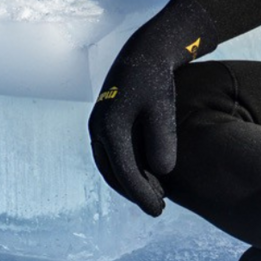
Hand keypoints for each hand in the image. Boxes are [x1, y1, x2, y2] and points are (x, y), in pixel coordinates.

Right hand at [87, 0, 217, 216]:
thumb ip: (162, 138)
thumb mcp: (162, 107)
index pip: (125, 172)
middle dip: (135, 192)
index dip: (142, 194)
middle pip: (114, 172)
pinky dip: (127, 167)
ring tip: (155, 194)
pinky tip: (147, 173)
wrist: (145, 51)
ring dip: (129, 182)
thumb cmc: (157, 78)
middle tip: (158, 207)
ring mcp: (99, 125)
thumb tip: (162, 172)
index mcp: (109, 127)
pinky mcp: (106, 121)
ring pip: (111, 165)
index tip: (159, 209)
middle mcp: (98, 129)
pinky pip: (113, 153)